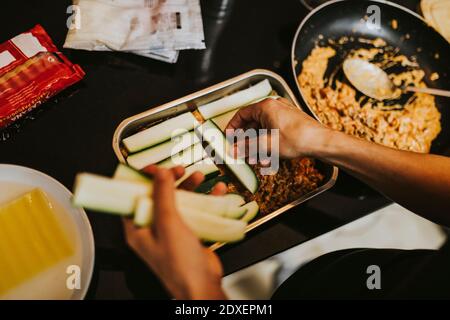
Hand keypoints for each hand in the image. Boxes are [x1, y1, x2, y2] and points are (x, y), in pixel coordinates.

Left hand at [123, 165, 226, 299]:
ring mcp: (172, 230)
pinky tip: (216, 191)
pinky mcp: (189, 232)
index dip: (141, 180)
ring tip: (199, 177)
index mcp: (138, 228)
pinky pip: (196, 210)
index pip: (133, 197)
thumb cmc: (179, 263)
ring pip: (179, 201)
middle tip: (179, 170)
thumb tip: (158, 173)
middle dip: (170, 180)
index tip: (152, 167)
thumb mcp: (168, 224)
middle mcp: (153, 228)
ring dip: (190, 187)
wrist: (203, 285)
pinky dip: (206, 199)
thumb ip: (163, 196)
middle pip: (158, 196)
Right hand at [226, 98, 328, 157]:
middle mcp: (274, 107)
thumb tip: (233, 150)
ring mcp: (283, 114)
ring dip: (257, 145)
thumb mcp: (266, 145)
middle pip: (252, 124)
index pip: (241, 114)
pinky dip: (268, 144)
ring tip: (255, 159)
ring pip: (263, 130)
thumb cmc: (297, 139)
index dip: (232, 127)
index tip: (228, 138)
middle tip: (241, 153)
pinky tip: (268, 158)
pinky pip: (273, 132)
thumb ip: (246, 147)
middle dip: (246, 141)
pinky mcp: (290, 123)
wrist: (321, 142)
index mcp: (266, 107)